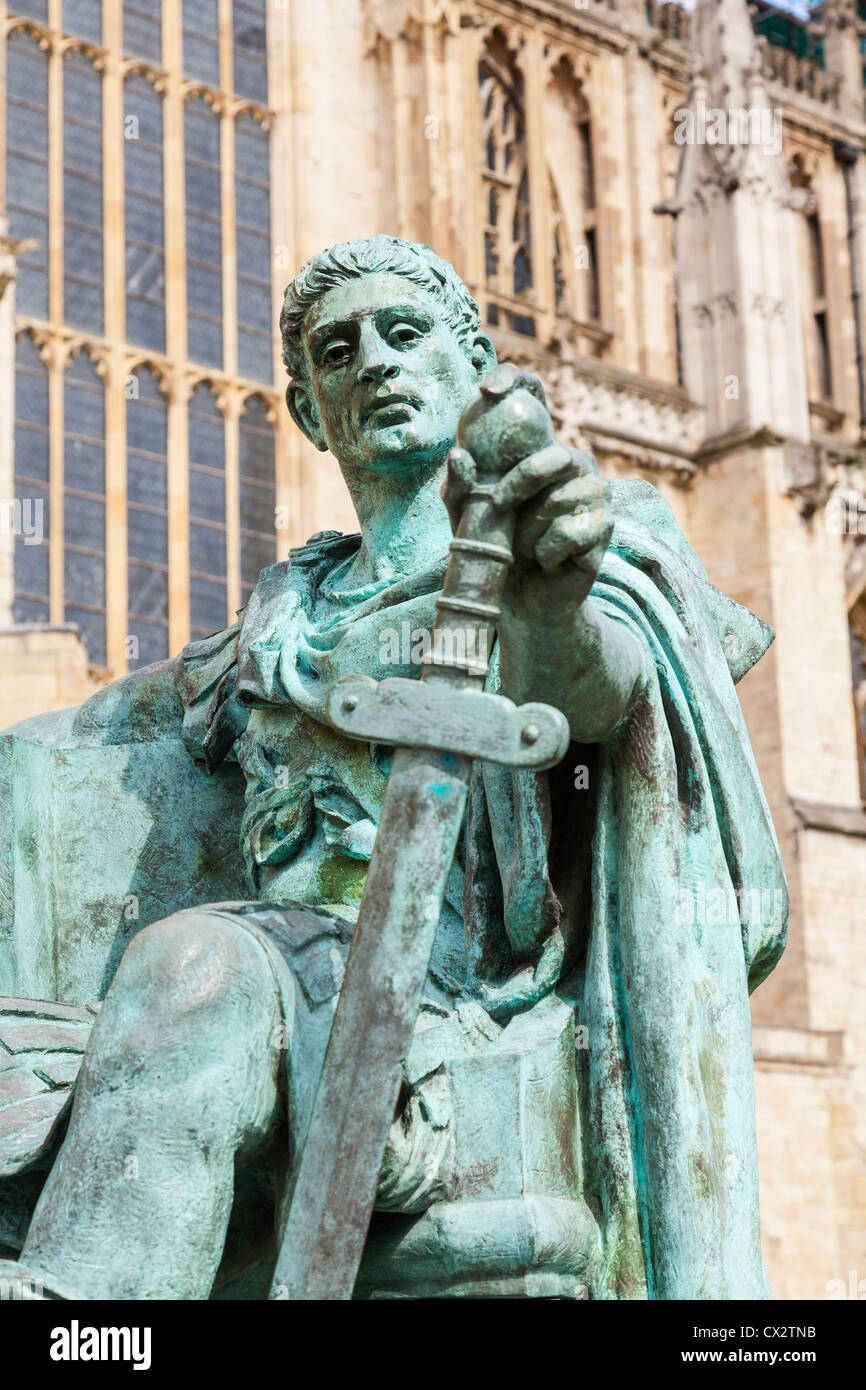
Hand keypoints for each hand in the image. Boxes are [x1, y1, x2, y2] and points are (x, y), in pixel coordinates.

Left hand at [444, 370, 611, 610]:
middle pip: (557, 456)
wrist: (522, 603)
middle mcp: (573, 465)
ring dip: (530, 530)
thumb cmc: (494, 553)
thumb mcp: (466, 521)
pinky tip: (547, 561)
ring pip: (562, 499)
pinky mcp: (605, 527)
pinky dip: (549, 551)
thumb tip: (458, 455)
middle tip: (499, 505)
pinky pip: (572, 531)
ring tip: (523, 548)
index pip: (535, 397)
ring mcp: (594, 494)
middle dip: (523, 482)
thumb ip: (460, 490)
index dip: (515, 380)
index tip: (487, 390)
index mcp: (539, 452)